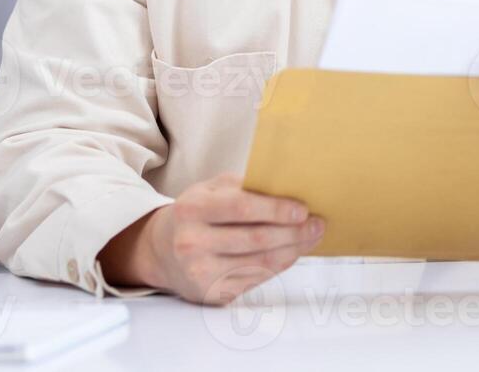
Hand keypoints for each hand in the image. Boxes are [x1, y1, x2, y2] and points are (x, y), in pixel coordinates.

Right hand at [98, 172, 323, 304]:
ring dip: (293, 249)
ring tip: (312, 236)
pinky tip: (292, 253)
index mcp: (192, 209)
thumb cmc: (196, 213)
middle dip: (294, 232)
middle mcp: (192, 243)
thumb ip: (243, 186)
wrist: (161, 251)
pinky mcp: (211, 293)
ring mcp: (200, 272)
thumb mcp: (210, 190)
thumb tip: (289, 186)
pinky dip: (279, 265)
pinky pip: (255, 279)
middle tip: (317, 224)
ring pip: (260, 262)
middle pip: (256, 239)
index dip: (276, 209)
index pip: (242, 208)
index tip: (303, 209)